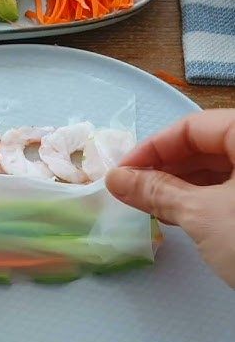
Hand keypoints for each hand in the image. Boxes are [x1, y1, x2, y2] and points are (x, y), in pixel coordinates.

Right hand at [105, 109, 234, 288]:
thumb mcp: (203, 214)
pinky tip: (180, 214)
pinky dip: (204, 199)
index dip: (153, 148)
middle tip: (131, 191)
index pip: (193, 126)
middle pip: (207, 146)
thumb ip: (157, 191)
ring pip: (220, 169)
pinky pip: (232, 190)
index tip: (123, 172)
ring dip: (181, 185)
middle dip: (165, 168)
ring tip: (150, 205)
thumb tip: (117, 180)